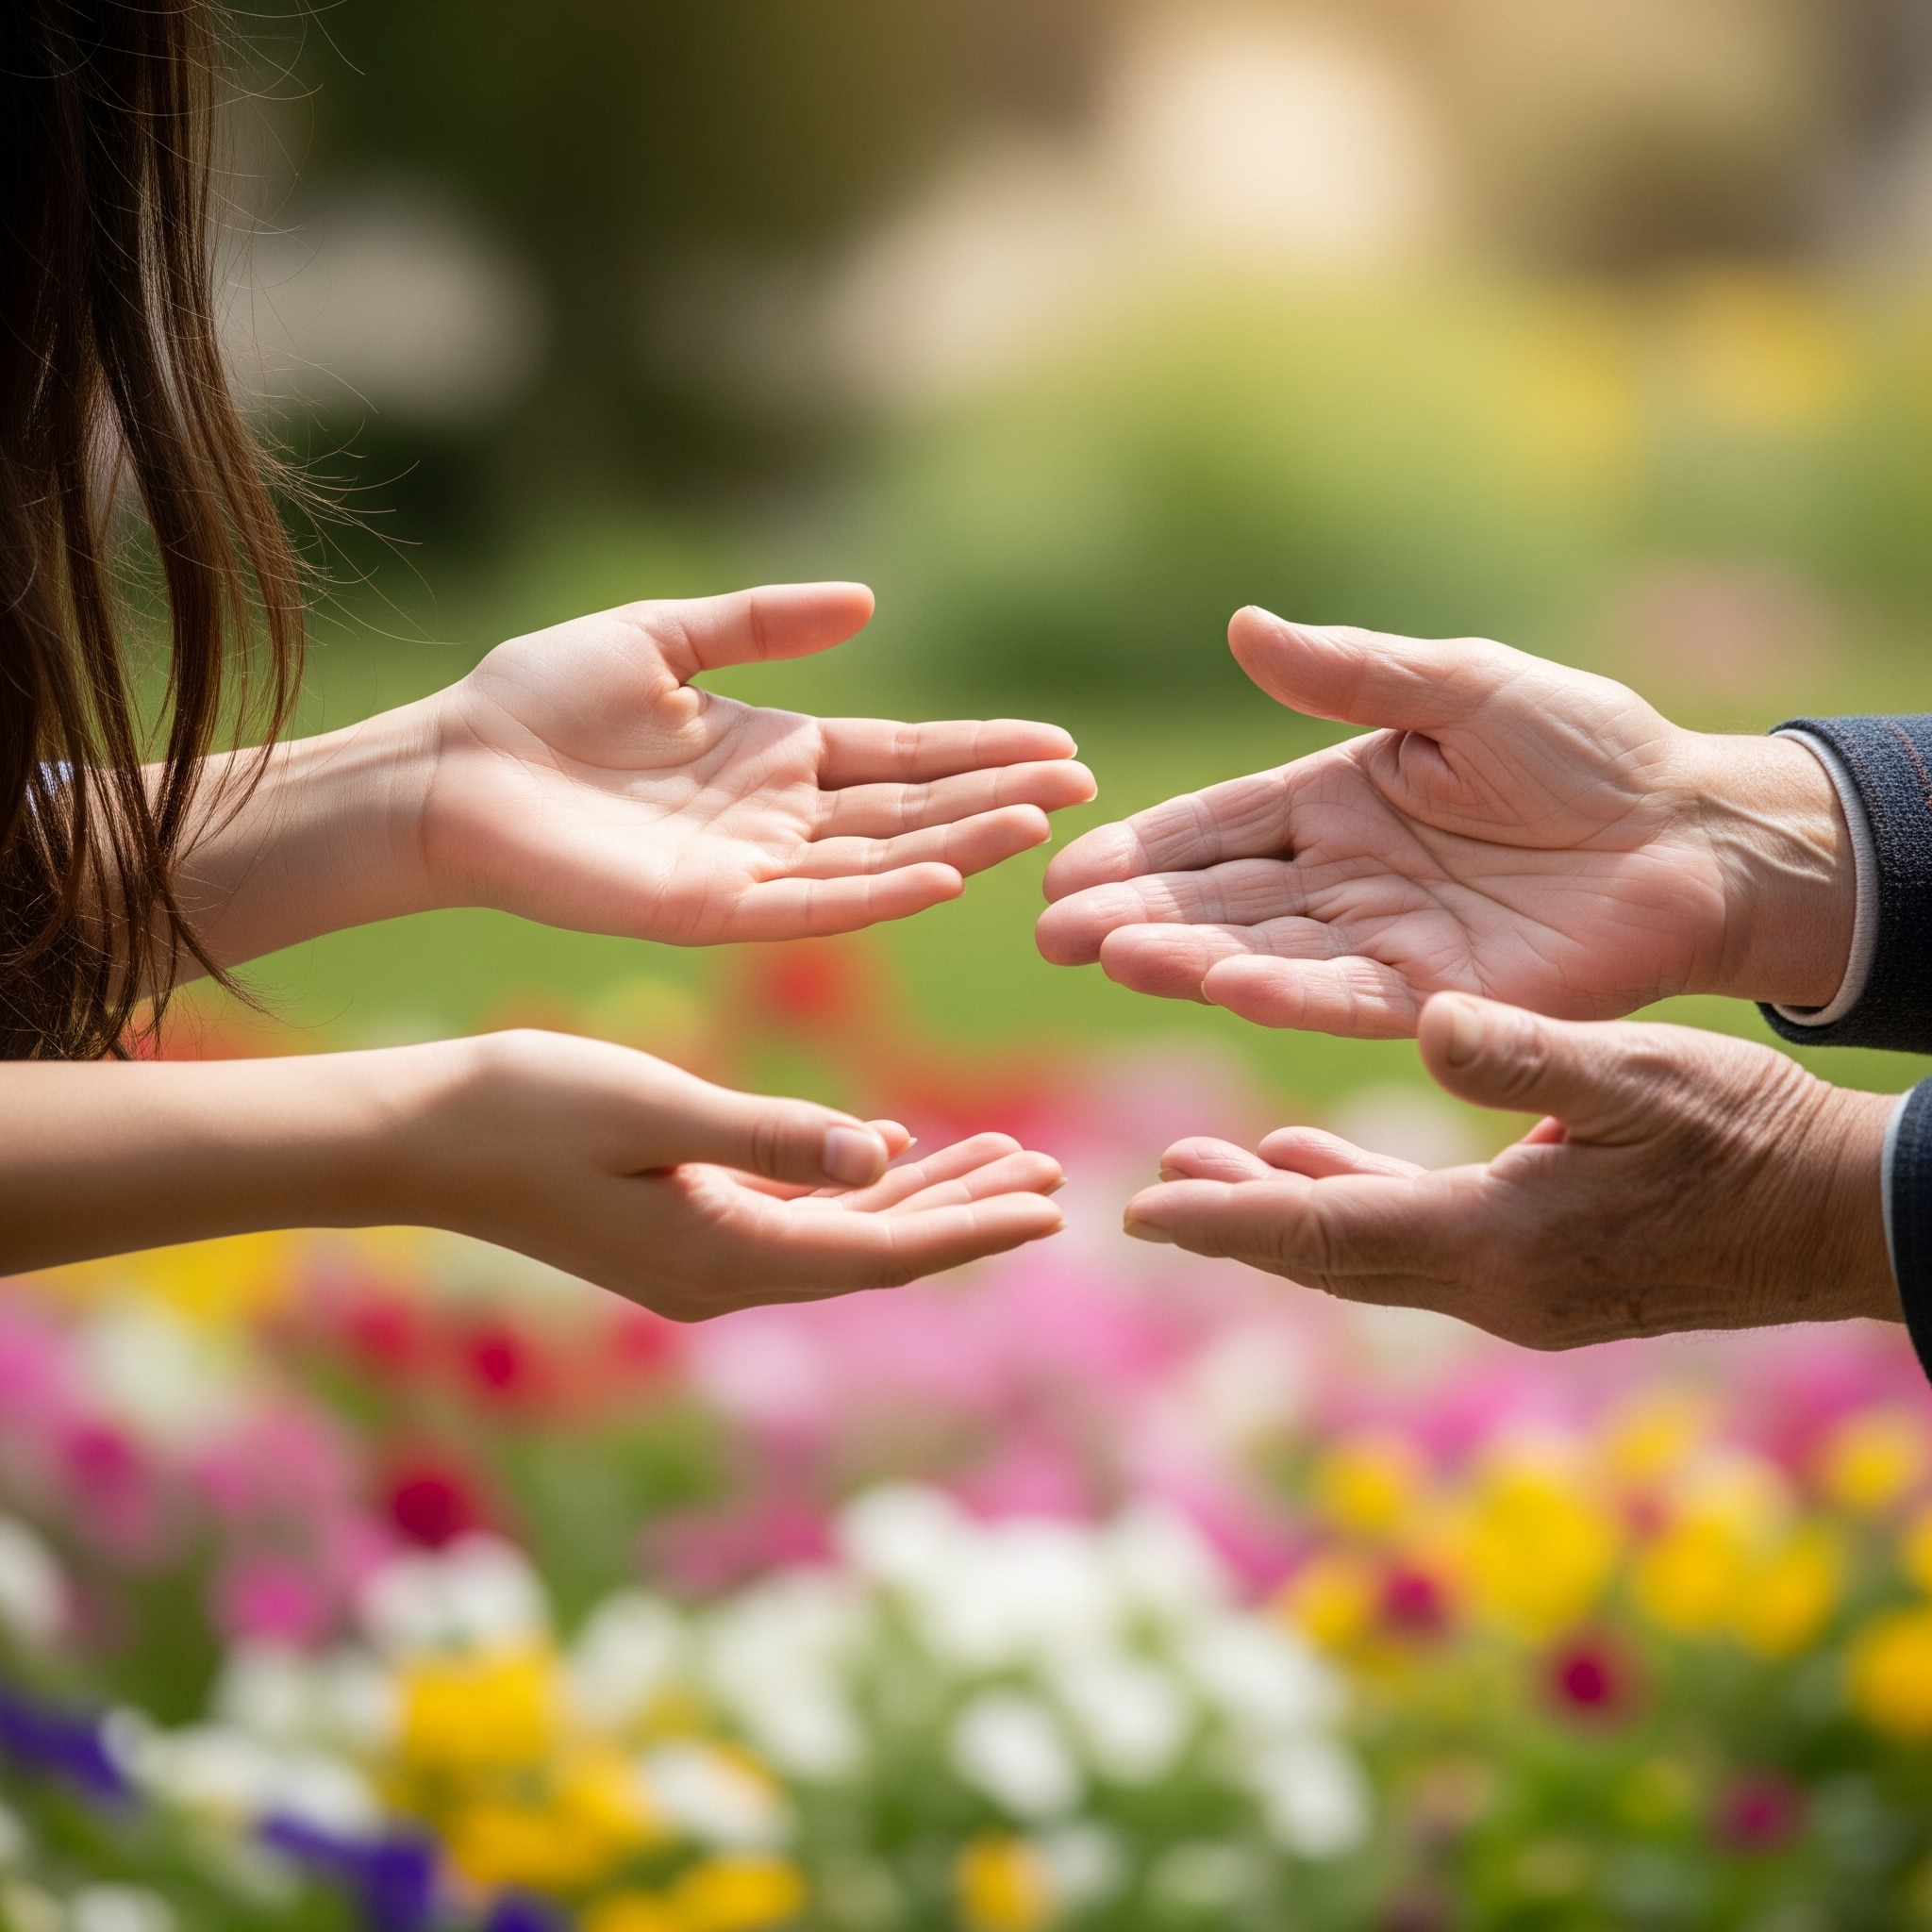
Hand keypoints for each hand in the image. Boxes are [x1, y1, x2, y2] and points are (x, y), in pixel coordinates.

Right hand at [404, 1031, 1065, 1318]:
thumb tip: (884, 1160)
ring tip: (1003, 1157)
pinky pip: (792, 1217)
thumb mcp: (656, 1110)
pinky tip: (891, 1147)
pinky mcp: (674, 1231)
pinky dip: (851, 1187)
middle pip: (876, 1252)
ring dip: (920, 1198)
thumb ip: (773, 1137)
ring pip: (841, 1235)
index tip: (1053, 1208)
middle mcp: (721, 1277)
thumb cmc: (524, 1109)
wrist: (413, 1138)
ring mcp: (696, 1260)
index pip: (882, 1252)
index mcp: (724, 1256)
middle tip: (1053, 1177)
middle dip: (967, 1215)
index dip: (973, 1230)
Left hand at [417, 582, 1094, 943]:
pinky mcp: (714, 911)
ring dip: (962, 842)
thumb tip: (868, 603)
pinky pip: (817, 904)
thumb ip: (761, 623)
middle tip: (1084, 786)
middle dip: (997, 797)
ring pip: (881, 859)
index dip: (980, 751)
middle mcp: (779, 819)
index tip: (1058, 745)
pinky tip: (950, 873)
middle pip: (912, 808)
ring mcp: (753, 870)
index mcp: (775, 753)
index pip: (902, 755)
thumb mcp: (663, 638)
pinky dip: (885, 892)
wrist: (452, 768)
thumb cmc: (540, 701)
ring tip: (1041, 821)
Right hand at [1037, 610, 1852, 1035]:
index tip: (1062, 868)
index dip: (1138, 850)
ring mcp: (1382, 945)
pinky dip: (1285, 993)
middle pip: (1216, 903)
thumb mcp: (1463, 688)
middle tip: (1053, 932)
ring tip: (1108, 953)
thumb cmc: (1587, 749)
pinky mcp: (1438, 1000)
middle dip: (1131, 917)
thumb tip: (1242, 627)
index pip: (1212, 830)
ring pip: (1262, 955)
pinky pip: (1348, 997)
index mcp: (1332, 802)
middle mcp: (1339, 881)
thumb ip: (1353, 674)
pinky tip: (1223, 983)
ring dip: (1185, 957)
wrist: (1695, 832)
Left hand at [1122, 994, 1899, 1348]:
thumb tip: (1428, 1022)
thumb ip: (1529, 1056)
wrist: (1841, 1220)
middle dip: (1236, 1220)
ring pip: (1364, 1250)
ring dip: (1285, 1210)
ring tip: (1206, 1165)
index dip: (1227, 1220)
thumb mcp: (1643, 1074)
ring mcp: (1515, 1288)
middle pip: (1329, 1255)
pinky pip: (1412, 1239)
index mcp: (1498, 1240)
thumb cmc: (1751, 1139)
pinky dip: (1353, 1201)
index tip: (1136, 1212)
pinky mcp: (1538, 1273)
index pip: (1328, 1235)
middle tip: (1149, 1185)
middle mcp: (1490, 1283)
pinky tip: (1316, 1159)